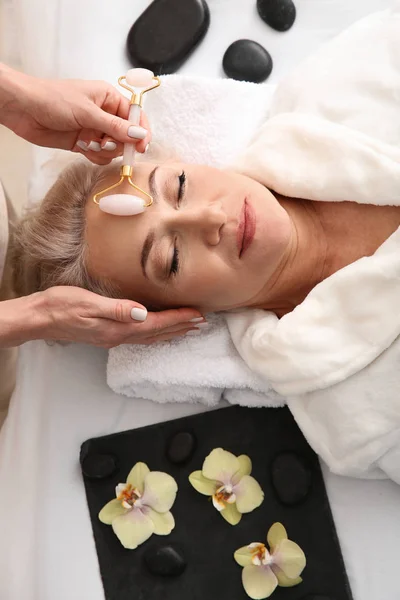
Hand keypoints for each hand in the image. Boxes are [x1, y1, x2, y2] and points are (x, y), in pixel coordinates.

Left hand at [0, 64, 150, 164]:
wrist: (23, 110)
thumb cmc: (52, 99)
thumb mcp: (87, 112)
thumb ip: (115, 127)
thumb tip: (140, 135)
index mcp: (108, 98)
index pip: (135, 116)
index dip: (141, 132)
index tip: (141, 146)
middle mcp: (104, 114)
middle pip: (126, 136)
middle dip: (119, 144)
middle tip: (105, 143)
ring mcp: (94, 129)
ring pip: (113, 149)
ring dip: (104, 151)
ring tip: (88, 143)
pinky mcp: (84, 143)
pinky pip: (100, 155)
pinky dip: (94, 156)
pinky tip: (82, 148)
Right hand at [0, 287, 204, 347]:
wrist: (40, 318)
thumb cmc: (62, 306)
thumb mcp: (88, 303)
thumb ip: (116, 309)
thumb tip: (142, 313)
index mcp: (118, 328)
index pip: (156, 324)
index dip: (178, 319)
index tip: (198, 315)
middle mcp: (119, 336)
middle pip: (158, 334)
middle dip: (181, 328)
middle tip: (202, 323)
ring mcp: (113, 338)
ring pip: (151, 338)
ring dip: (171, 332)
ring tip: (189, 328)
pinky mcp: (107, 335)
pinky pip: (140, 337)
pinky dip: (155, 334)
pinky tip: (158, 331)